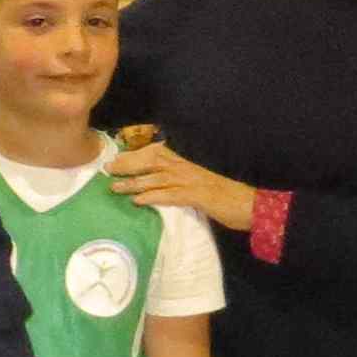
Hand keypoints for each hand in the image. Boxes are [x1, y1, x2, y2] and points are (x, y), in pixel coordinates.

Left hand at [104, 139, 254, 232]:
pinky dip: (152, 197)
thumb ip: (177, 178)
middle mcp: (185, 167)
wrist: (247, 204)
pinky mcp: (195, 195)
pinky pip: (169, 195)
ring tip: (114, 187)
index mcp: (186, 161)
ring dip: (133, 182)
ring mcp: (190, 180)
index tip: (115, 159)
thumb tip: (153, 181)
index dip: (134, 155)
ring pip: (155, 178)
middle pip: (151, 161)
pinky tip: (138, 201)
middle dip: (128, 164)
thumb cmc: (221, 193)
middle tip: (108, 170)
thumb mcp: (197, 181)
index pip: (156, 153)